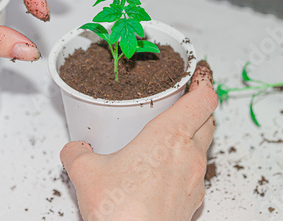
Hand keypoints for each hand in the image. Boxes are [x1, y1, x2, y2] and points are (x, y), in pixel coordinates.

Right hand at [60, 61, 217, 220]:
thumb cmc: (120, 211)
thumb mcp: (86, 173)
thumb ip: (76, 153)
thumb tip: (74, 150)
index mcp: (170, 136)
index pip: (204, 99)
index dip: (204, 83)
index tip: (198, 75)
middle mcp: (191, 156)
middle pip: (209, 120)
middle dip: (198, 107)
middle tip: (181, 101)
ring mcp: (196, 182)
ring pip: (203, 148)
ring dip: (192, 137)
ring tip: (167, 137)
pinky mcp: (193, 203)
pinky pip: (195, 175)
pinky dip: (184, 165)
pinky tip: (160, 172)